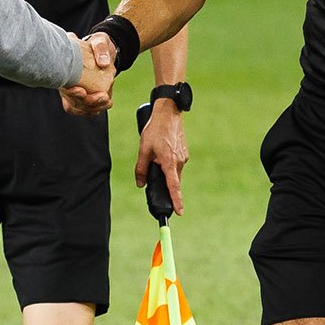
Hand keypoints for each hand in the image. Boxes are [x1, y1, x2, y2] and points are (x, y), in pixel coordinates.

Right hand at [59, 33, 114, 115]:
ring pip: (78, 107)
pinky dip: (96, 108)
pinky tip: (106, 103)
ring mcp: (75, 92)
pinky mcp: (85, 96)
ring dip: (93, 107)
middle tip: (102, 96)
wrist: (102, 51)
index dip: (70, 92)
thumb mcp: (100, 41)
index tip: (81, 90)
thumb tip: (103, 63)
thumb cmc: (98, 44)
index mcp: (66, 70)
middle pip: (71, 101)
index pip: (63, 86)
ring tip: (107, 100)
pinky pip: (86, 108)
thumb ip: (100, 47)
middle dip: (86, 102)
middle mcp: (67, 83)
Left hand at [136, 98, 188, 214]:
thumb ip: (141, 168)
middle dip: (166, 184)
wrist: (168, 112)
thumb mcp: (143, 149)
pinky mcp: (184, 151)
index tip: (180, 212)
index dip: (176, 201)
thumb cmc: (155, 129)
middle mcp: (179, 161)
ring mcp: (183, 156)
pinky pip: (176, 164)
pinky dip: (169, 163)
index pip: (173, 187)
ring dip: (166, 171)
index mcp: (169, 162)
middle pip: (173, 181)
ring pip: (174, 172)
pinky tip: (161, 151)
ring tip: (156, 155)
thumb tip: (140, 184)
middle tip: (155, 176)